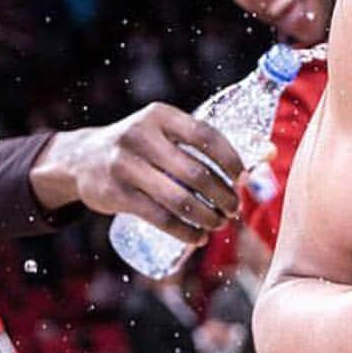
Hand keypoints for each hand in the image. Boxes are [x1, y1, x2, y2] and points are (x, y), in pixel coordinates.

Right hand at [29, 103, 244, 243]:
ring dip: (207, 217)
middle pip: (196, 172)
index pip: (206, 135)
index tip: (243, 178)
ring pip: (178, 198)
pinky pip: (158, 218)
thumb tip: (269, 153)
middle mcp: (140, 136)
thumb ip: (209, 143)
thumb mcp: (168, 133)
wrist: (82, 159)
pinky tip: (199, 238)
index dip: (231, 159)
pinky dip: (185, 231)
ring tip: (220, 224)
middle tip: (234, 208)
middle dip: (222, 195)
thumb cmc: (144, 145)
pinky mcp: (114, 194)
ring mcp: (124, 166)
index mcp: (160, 115)